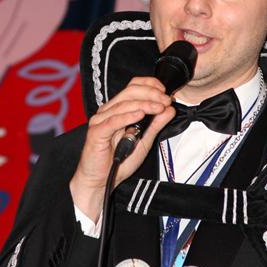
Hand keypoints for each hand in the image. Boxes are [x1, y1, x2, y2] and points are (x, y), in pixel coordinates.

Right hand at [69, 76, 174, 221]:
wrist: (100, 180)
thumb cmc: (118, 161)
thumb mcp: (144, 141)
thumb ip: (156, 124)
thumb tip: (170, 109)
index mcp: (119, 109)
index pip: (133, 87)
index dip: (150, 85)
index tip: (165, 93)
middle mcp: (108, 110)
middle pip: (130, 92)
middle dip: (151, 94)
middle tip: (165, 101)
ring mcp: (101, 119)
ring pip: (124, 105)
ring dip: (144, 104)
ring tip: (159, 107)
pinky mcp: (97, 131)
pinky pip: (113, 121)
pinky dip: (127, 116)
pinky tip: (140, 115)